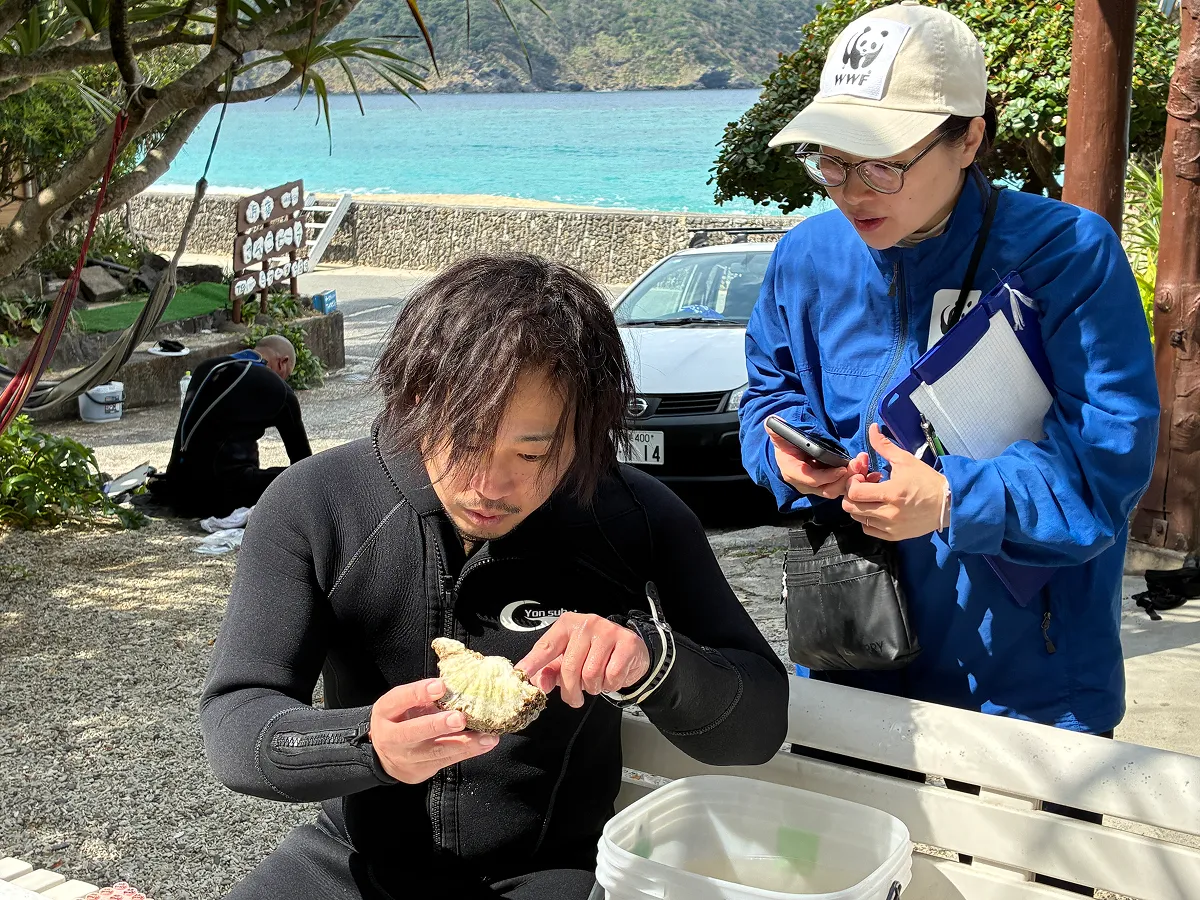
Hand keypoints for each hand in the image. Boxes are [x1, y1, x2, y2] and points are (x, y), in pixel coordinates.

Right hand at [368, 678, 498, 783]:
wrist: (383, 757)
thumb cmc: (400, 720)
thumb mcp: (403, 704)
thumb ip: (424, 695)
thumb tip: (458, 682)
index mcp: (386, 712)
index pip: (399, 699)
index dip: (418, 692)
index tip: (440, 686)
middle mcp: (392, 736)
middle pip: (412, 732)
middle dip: (437, 725)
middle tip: (459, 718)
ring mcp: (407, 757)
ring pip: (435, 751)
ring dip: (464, 743)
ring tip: (485, 737)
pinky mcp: (422, 770)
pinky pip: (447, 761)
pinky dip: (468, 752)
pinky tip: (484, 744)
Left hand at [516, 613, 650, 707]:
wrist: (628, 650)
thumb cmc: (593, 654)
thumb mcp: (567, 660)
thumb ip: (549, 671)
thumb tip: (539, 684)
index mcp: (567, 625)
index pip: (546, 645)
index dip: (534, 662)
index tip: (522, 673)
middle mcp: (587, 624)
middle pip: (570, 667)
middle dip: (571, 690)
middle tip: (574, 698)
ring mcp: (608, 631)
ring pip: (591, 674)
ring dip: (593, 687)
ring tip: (595, 682)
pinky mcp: (627, 643)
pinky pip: (612, 676)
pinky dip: (610, 685)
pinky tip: (610, 677)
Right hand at [767, 423, 876, 499]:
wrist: (789, 450)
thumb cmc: (786, 442)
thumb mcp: (780, 434)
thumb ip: (776, 429)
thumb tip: (770, 422)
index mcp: (792, 471)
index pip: (810, 480)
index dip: (827, 476)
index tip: (842, 468)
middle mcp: (805, 484)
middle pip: (827, 489)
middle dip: (845, 479)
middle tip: (859, 465)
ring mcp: (817, 487)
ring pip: (837, 490)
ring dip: (853, 480)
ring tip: (865, 466)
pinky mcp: (828, 485)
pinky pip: (843, 488)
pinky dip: (856, 482)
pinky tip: (870, 474)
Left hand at [842, 424, 948, 540]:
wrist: (949, 503)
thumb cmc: (926, 480)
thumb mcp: (905, 460)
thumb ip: (884, 446)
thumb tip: (872, 428)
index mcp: (891, 493)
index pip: (854, 492)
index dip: (852, 482)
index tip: (861, 476)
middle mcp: (889, 513)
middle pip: (851, 507)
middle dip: (852, 493)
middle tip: (863, 486)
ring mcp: (891, 527)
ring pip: (858, 519)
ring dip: (859, 506)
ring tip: (872, 496)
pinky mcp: (894, 536)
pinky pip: (869, 530)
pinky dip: (867, 519)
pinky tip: (877, 509)